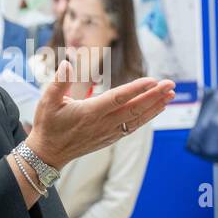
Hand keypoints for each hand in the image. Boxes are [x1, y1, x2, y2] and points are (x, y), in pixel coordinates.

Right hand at [27, 60, 175, 168]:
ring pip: (137, 119)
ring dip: (155, 106)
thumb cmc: (48, 125)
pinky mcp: (110, 137)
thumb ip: (59, 82)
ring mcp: (108, 132)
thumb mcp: (47, 101)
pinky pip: (133, 126)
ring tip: (170, 95)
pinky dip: (147, 117)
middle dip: (154, 96)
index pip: (118, 98)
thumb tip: (68, 64)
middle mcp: (103, 124)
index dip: (136, 89)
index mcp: (89, 112)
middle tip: (171, 84)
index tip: (153, 80)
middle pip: (134, 109)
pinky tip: (156, 109)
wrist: (48, 153)